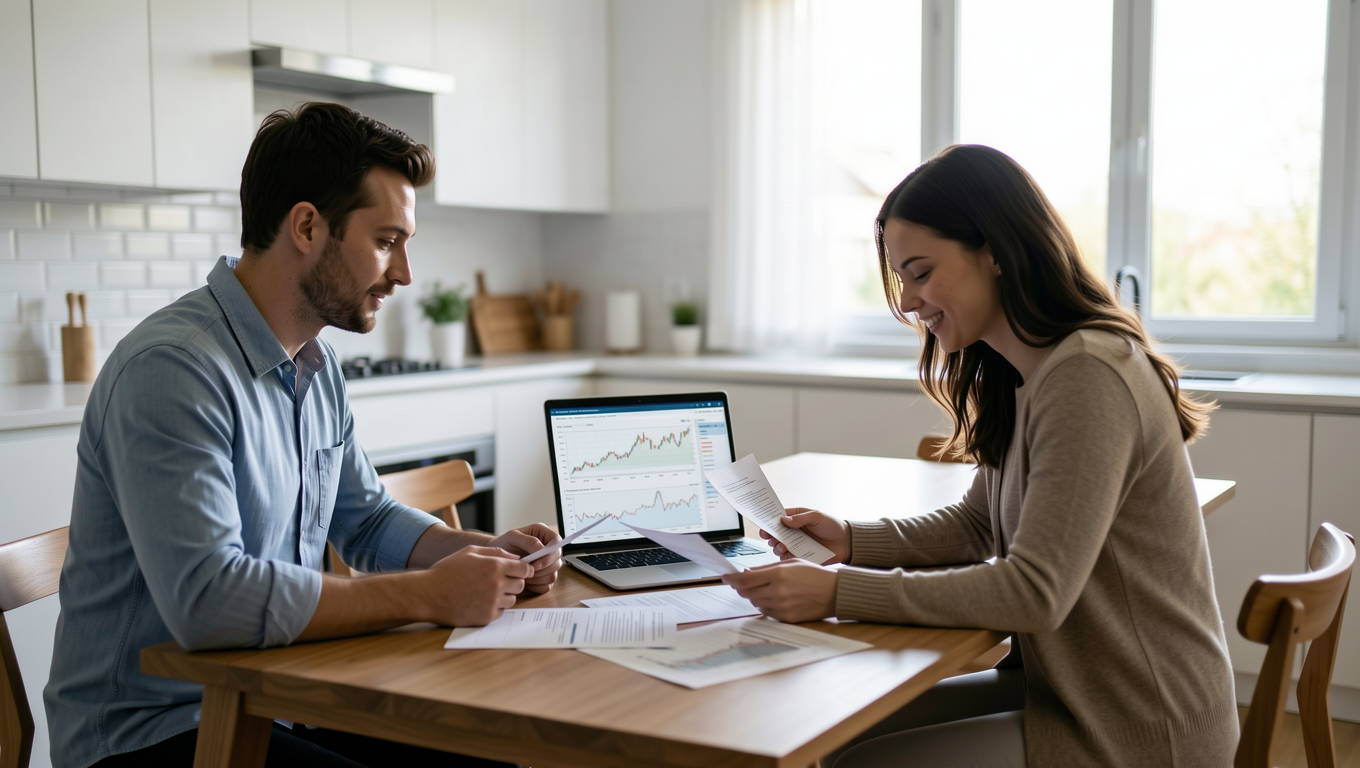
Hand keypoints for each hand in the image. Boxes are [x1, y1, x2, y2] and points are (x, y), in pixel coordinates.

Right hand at [420, 546, 533, 625]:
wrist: (428, 594)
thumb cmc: (447, 570)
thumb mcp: (470, 552)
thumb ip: (495, 552)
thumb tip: (514, 557)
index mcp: (495, 566)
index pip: (525, 569)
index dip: (524, 570)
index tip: (518, 571)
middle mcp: (497, 584)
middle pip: (520, 585)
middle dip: (513, 582)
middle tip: (498, 581)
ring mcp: (492, 603)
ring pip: (512, 600)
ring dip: (504, 595)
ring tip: (485, 591)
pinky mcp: (486, 617)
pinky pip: (500, 612)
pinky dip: (494, 607)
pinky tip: (479, 601)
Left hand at [488, 523, 562, 593]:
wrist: (496, 557)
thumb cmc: (503, 543)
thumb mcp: (512, 537)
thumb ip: (528, 541)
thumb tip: (542, 549)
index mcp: (543, 534)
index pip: (557, 542)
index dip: (551, 554)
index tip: (537, 563)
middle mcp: (548, 549)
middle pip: (557, 562)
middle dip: (543, 570)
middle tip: (527, 571)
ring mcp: (547, 564)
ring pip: (553, 575)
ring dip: (538, 579)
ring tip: (523, 576)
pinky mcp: (543, 576)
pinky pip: (547, 585)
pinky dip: (537, 586)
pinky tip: (526, 582)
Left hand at [721, 560, 838, 622]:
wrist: (834, 592)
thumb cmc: (814, 574)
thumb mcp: (790, 563)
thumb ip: (766, 568)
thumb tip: (747, 572)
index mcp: (778, 575)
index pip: (745, 580)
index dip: (732, 579)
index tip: (726, 577)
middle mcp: (778, 592)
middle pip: (747, 593)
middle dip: (742, 587)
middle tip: (743, 582)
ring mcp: (782, 607)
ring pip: (755, 603)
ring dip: (754, 596)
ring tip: (766, 588)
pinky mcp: (786, 618)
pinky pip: (767, 612)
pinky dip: (766, 604)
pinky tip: (775, 598)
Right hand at [760, 507, 849, 563]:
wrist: (846, 544)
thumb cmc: (833, 526)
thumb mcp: (817, 517)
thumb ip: (800, 518)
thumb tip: (783, 520)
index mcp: (796, 519)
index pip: (778, 519)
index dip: (769, 522)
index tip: (764, 527)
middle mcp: (793, 532)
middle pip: (775, 534)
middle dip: (771, 537)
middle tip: (773, 539)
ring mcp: (796, 545)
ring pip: (779, 547)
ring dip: (777, 547)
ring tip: (783, 547)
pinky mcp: (800, 556)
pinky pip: (788, 558)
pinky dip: (785, 557)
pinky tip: (788, 554)